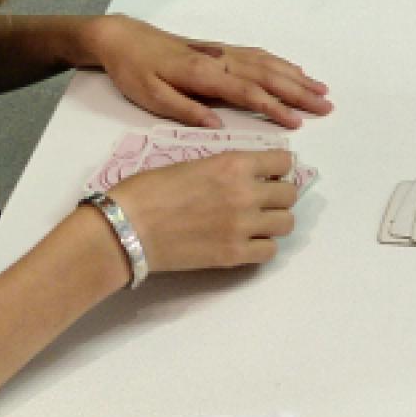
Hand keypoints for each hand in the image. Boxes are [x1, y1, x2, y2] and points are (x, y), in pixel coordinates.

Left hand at [85, 15, 332, 129]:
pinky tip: (293, 70)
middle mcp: (220, 60)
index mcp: (205, 75)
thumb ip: (186, 111)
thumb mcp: (151, 97)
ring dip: (296, 77)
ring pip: (267, 64)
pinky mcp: (220, 50)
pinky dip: (280, 63)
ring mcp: (223, 53)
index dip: (275, 108)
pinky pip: (258, 55)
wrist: (123, 38)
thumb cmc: (134, 70)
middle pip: (268, 76)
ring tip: (321, 89)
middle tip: (326, 106)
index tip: (298, 123)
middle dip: (299, 92)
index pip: (249, 93)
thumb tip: (218, 127)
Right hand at [107, 149, 298, 271]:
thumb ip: (225, 169)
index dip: (277, 168)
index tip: (268, 175)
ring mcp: (242, 226)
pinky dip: (262, 247)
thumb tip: (244, 176)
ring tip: (256, 223)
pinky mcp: (234, 254)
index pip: (283, 161)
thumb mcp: (193, 163)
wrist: (125, 227)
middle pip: (290, 194)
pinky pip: (270, 251)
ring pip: (286, 223)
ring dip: (274, 221)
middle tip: (262, 201)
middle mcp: (246, 193)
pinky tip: (247, 243)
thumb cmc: (148, 190)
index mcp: (234, 164)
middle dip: (278, 195)